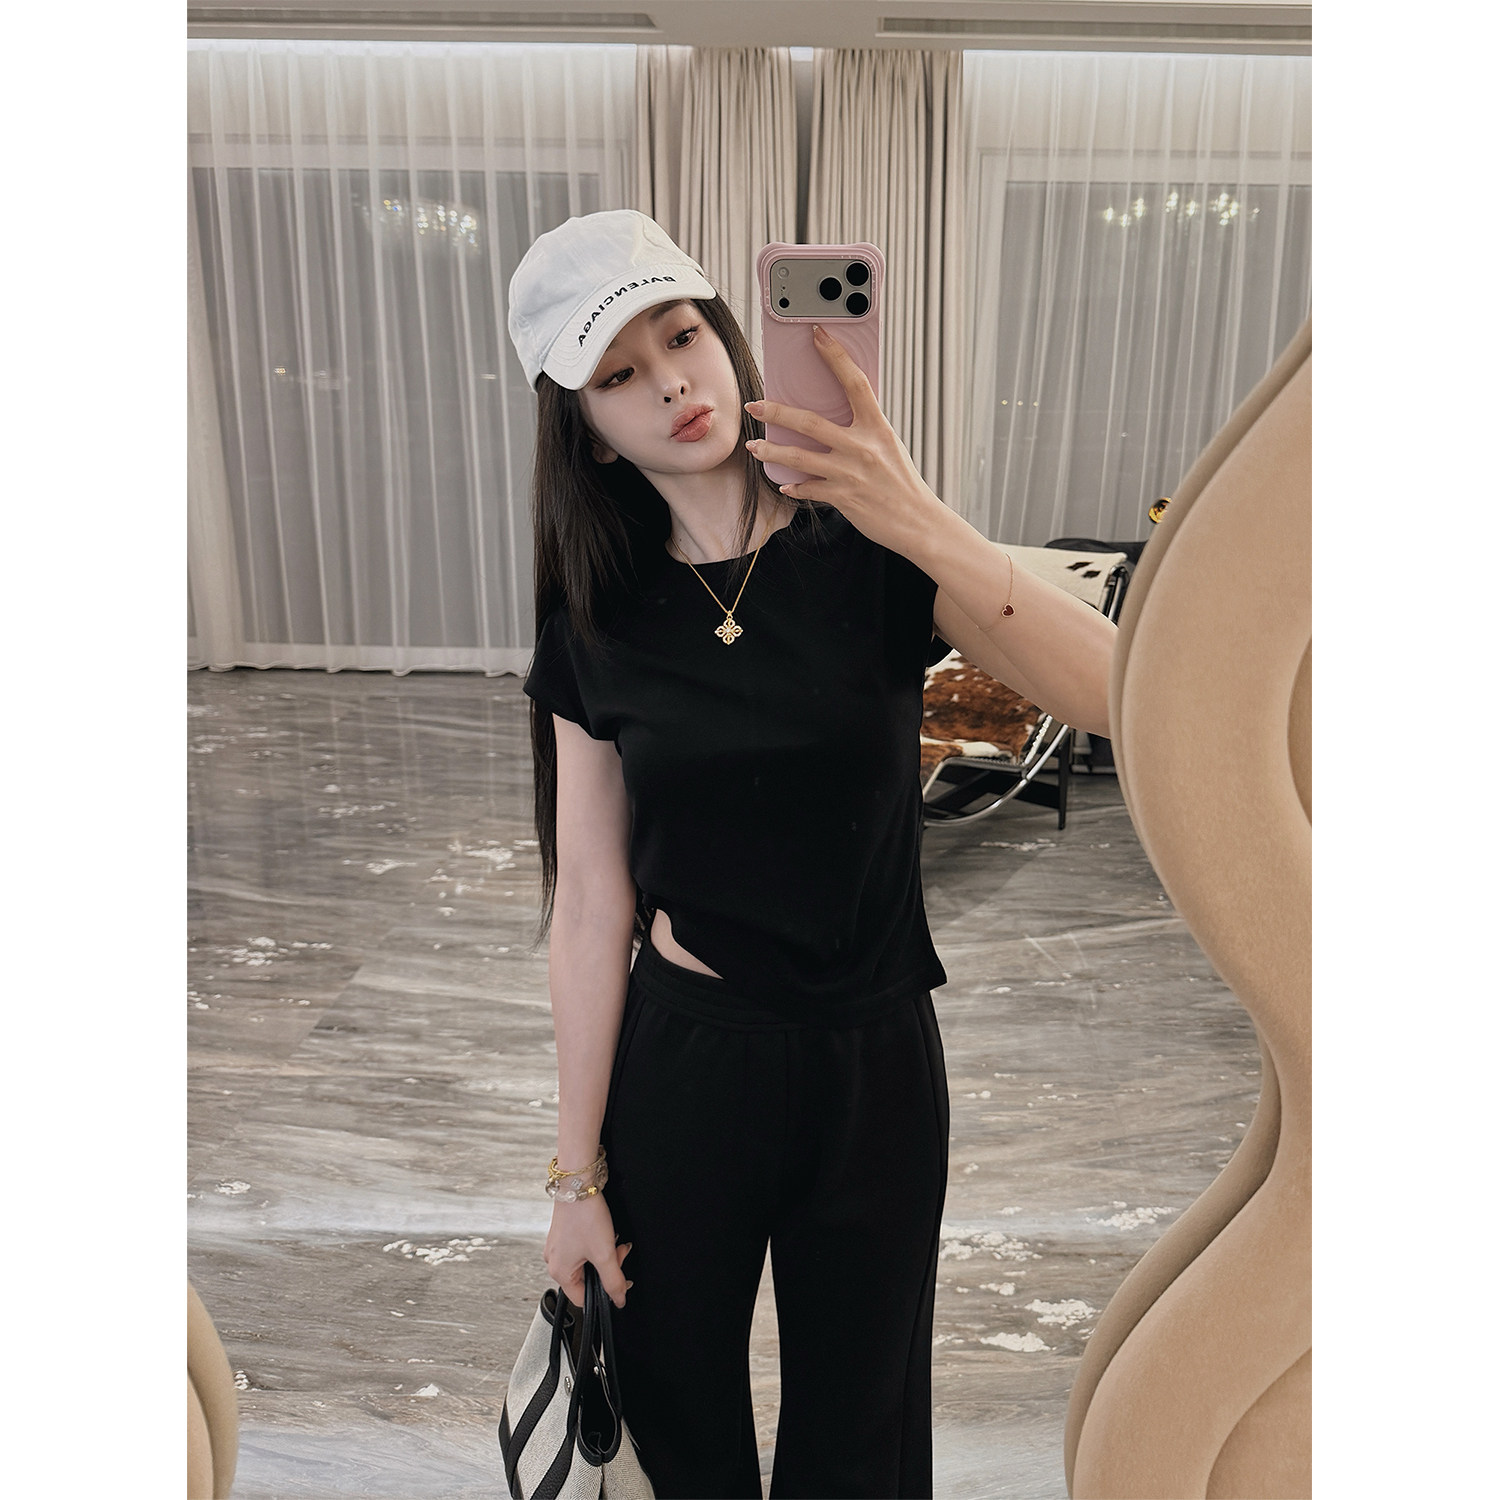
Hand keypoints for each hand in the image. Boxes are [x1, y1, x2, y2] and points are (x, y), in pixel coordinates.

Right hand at [545, 1192, 633, 1308]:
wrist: (578, 1183)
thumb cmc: (584, 1215)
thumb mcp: (605, 1253)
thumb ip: (614, 1281)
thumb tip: (618, 1299)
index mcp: (559, 1272)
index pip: (583, 1299)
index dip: (604, 1294)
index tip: (619, 1281)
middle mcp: (554, 1261)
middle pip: (587, 1279)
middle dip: (608, 1268)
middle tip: (619, 1253)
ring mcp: (558, 1247)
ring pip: (587, 1262)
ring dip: (605, 1254)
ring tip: (614, 1241)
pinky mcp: (563, 1234)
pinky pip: (583, 1249)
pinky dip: (597, 1244)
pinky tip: (605, 1233)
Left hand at [743, 324, 942, 555]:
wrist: (917, 521)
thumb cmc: (903, 483)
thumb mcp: (889, 446)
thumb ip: (864, 430)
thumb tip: (837, 417)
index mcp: (877, 427)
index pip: (854, 382)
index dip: (835, 356)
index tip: (817, 335)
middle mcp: (861, 447)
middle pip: (809, 422)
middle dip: (776, 412)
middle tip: (754, 406)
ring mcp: (849, 473)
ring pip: (799, 457)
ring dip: (771, 451)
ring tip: (753, 447)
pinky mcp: (842, 497)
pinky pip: (809, 488)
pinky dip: (795, 486)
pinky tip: (784, 484)